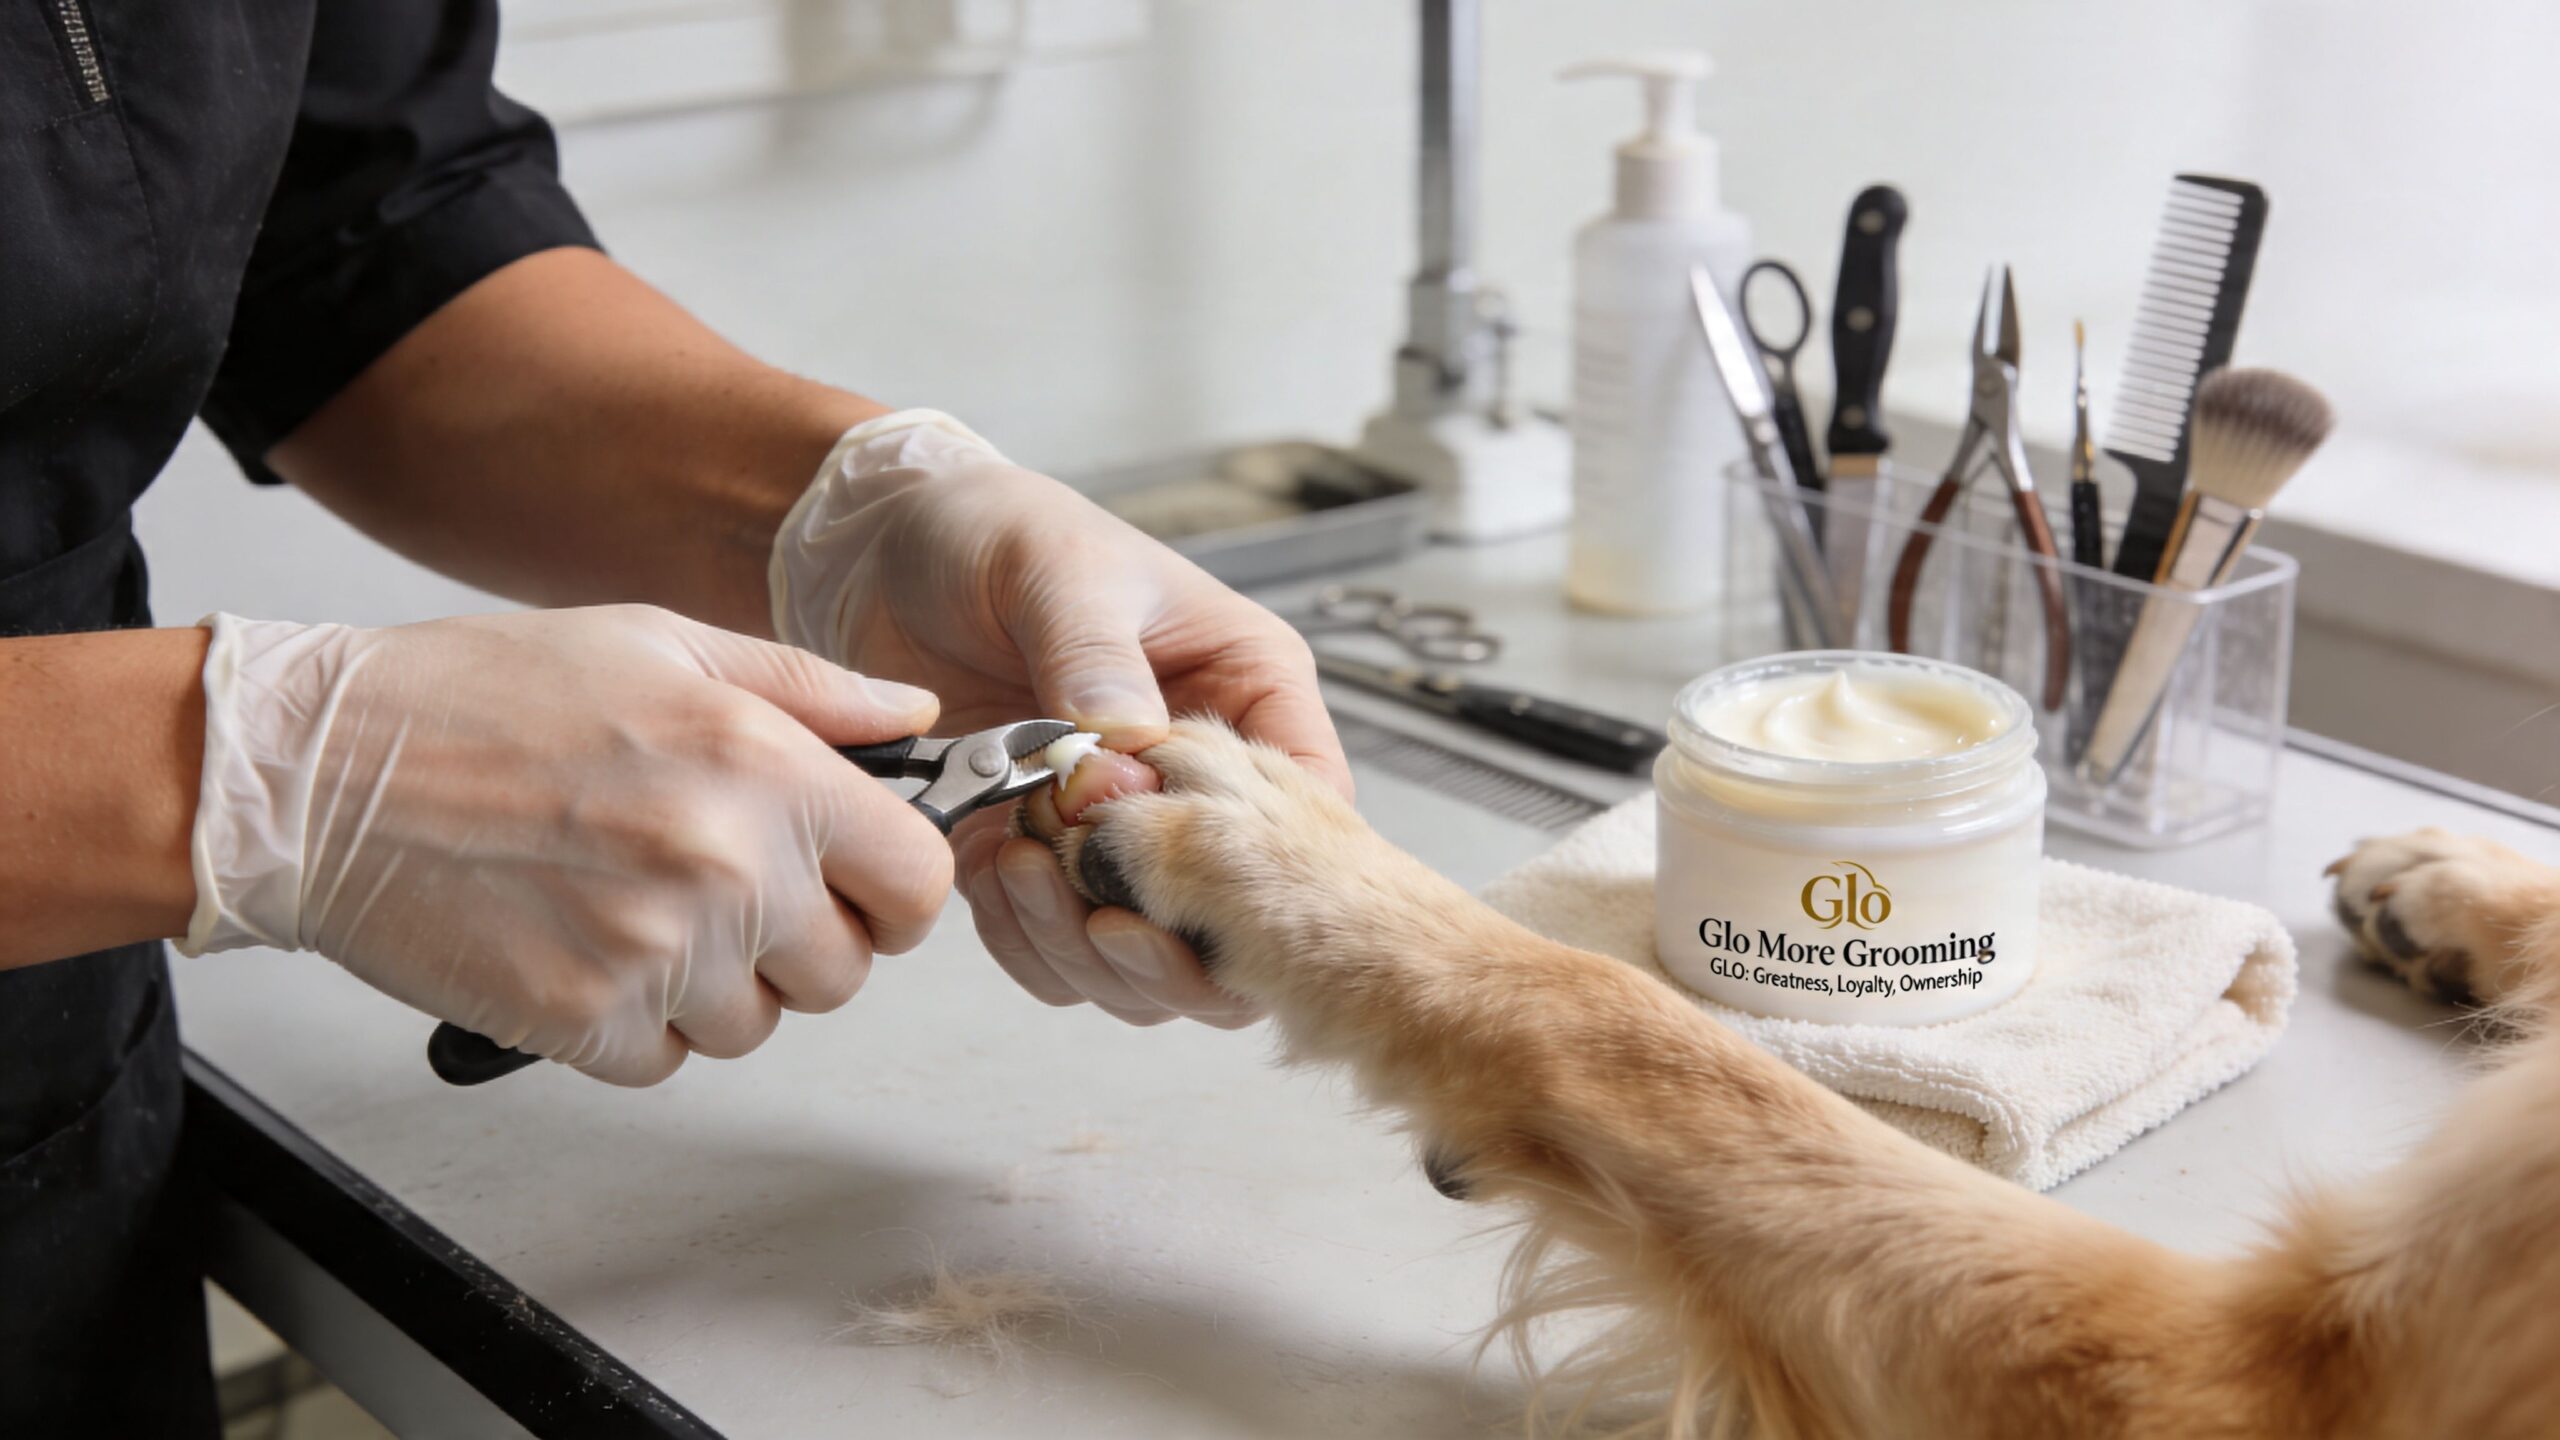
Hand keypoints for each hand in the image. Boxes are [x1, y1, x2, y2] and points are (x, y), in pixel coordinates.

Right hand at [179, 605, 952, 1084]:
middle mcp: (730, 868)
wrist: (321, 772)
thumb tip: (915, 714)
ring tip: (630, 905)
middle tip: (718, 888)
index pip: (920, 885)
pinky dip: (634, 1025)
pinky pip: (665, 1060)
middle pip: (846, 972)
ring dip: (713, 987)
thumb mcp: (664, 647)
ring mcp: (657, 955)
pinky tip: (581, 946)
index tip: (859, 885)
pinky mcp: (583, 1022)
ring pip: (755, 1025)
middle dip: (800, 943)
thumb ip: (811, 690)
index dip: (896, 892)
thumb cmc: (481, 697)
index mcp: (768, 770)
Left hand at [770, 413, 1350, 1026]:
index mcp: (1250, 691)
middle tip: (1097, 911)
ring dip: (1085, 945)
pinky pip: (1061, 954)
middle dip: (1171, 940)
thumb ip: (1095, 663)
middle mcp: (1201, 781)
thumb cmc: (997, 530)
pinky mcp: (1045, 867)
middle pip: (1239, 918)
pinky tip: (987, 871)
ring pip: (1150, 957)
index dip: (1273, 867)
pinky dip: (1028, 939)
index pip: (1313, 807)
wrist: (881, 546)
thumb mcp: (1060, 570)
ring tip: (1017, 865)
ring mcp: (1124, 835)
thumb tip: (1124, 770)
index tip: (1192, 877)